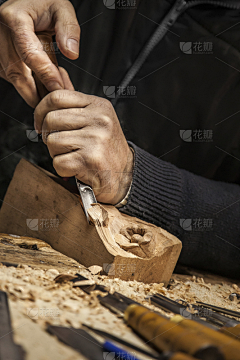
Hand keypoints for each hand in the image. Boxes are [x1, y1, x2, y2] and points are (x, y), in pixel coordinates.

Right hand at [0, 0, 79, 106]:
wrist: (26, 1)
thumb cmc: (41, 2)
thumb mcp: (61, 7)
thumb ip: (69, 28)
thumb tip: (71, 52)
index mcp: (15, 18)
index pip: (29, 52)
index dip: (45, 73)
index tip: (58, 86)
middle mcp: (1, 32)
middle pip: (16, 71)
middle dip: (35, 92)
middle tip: (54, 103)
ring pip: (13, 77)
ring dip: (34, 91)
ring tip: (53, 96)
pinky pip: (13, 76)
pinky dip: (30, 85)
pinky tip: (44, 86)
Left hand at [34, 84, 133, 203]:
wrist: (125, 175)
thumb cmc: (107, 148)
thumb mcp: (96, 118)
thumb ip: (75, 101)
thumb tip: (59, 73)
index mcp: (98, 106)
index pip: (57, 96)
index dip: (40, 110)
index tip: (40, 124)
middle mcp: (99, 119)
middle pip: (50, 119)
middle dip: (48, 135)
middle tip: (59, 144)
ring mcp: (96, 139)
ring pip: (52, 141)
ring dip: (56, 154)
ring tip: (72, 156)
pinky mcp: (91, 159)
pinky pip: (58, 162)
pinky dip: (63, 169)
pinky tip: (76, 168)